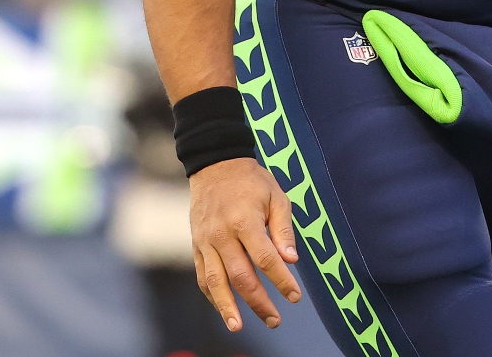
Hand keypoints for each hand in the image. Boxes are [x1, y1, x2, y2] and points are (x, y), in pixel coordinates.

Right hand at [189, 157, 301, 330]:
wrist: (215, 164)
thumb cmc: (252, 181)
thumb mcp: (276, 196)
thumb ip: (283, 229)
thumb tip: (291, 260)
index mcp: (245, 221)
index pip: (266, 259)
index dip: (282, 280)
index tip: (295, 296)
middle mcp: (222, 234)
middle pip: (241, 276)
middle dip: (259, 302)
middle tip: (275, 320)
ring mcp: (206, 241)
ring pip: (216, 282)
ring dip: (228, 307)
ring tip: (238, 326)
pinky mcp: (196, 245)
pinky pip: (202, 275)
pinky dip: (212, 295)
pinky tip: (224, 309)